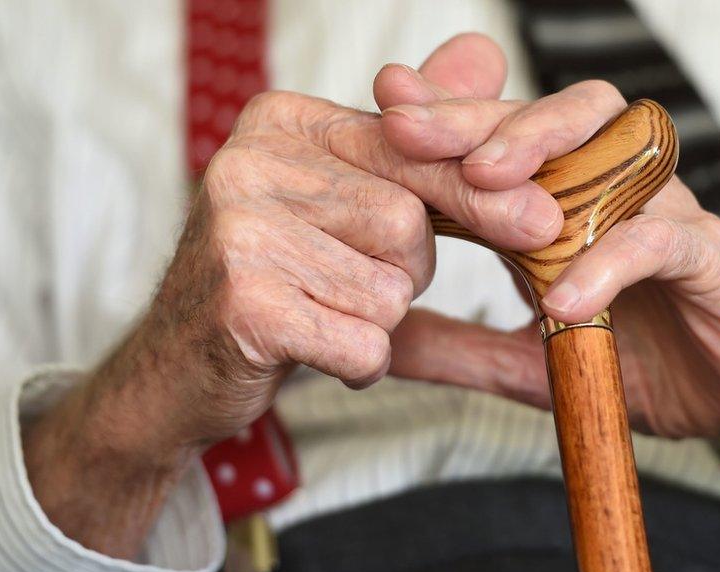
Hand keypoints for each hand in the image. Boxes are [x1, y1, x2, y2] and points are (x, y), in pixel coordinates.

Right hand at [21, 33, 562, 557]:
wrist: (178, 368)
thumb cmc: (277, 278)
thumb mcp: (347, 198)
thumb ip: (417, 135)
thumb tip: (487, 56)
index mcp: (283, 121)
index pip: (410, 147)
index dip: (477, 192)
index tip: (541, 221)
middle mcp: (251, 160)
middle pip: (408, 223)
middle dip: (406, 272)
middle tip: (357, 286)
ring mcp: (239, 229)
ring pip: (390, 289)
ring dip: (378, 322)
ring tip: (322, 315)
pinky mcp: (243, 302)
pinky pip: (363, 344)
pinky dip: (359, 364)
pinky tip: (314, 352)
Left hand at [380, 65, 719, 486]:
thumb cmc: (654, 362)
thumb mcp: (537, 364)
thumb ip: (466, 348)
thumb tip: (385, 344)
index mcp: (572, 209)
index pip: (507, 145)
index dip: (449, 123)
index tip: (384, 108)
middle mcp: (618, 194)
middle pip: (550, 121)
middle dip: (477, 117)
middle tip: (408, 123)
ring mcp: (667, 217)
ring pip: (614, 145)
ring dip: (546, 152)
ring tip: (485, 181)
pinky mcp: (711, 258)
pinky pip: (658, 241)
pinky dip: (609, 262)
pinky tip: (564, 297)